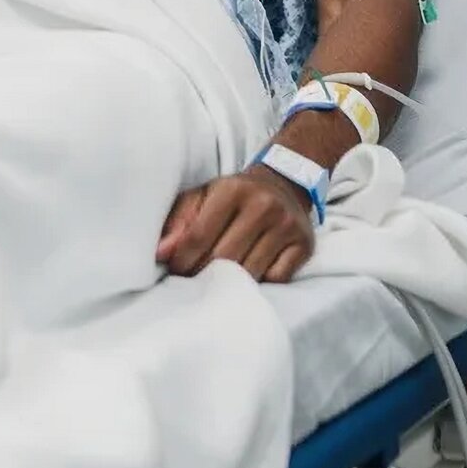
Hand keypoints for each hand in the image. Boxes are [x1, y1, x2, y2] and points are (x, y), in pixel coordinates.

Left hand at [156, 167, 316, 281]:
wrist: (283, 184)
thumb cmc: (233, 196)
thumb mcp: (203, 196)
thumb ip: (179, 222)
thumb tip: (162, 253)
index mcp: (232, 190)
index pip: (199, 236)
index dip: (182, 259)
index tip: (175, 269)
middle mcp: (263, 205)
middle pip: (224, 258)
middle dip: (203, 273)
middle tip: (194, 278)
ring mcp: (287, 226)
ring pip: (250, 272)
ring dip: (230, 283)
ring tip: (218, 279)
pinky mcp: (304, 245)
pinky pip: (277, 279)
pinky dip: (260, 282)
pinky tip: (249, 274)